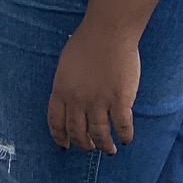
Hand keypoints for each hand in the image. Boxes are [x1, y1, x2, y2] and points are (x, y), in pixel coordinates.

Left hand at [46, 17, 139, 153]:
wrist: (108, 32)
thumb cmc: (87, 41)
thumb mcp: (65, 65)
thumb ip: (66, 84)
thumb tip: (69, 99)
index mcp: (61, 90)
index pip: (56, 121)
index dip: (60, 136)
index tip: (64, 145)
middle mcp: (78, 101)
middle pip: (77, 132)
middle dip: (83, 144)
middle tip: (89, 147)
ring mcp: (99, 102)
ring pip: (100, 134)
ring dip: (104, 146)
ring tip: (109, 150)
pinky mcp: (120, 101)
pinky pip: (122, 126)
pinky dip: (124, 136)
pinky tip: (126, 139)